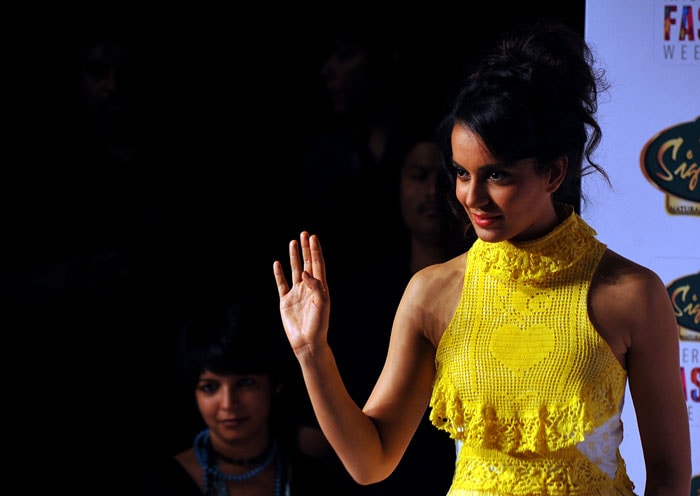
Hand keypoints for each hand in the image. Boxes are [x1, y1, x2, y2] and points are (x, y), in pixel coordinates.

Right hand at [272, 232, 329, 353]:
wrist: (307, 342)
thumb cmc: (318, 324)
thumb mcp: (322, 304)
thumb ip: (315, 286)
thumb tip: (305, 272)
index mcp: (319, 287)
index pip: (317, 264)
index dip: (315, 250)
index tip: (312, 237)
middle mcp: (308, 288)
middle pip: (307, 263)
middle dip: (306, 249)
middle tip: (304, 234)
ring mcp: (297, 293)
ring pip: (295, 270)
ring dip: (294, 257)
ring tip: (292, 242)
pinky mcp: (286, 301)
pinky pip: (282, 284)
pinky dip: (279, 273)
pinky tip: (277, 263)